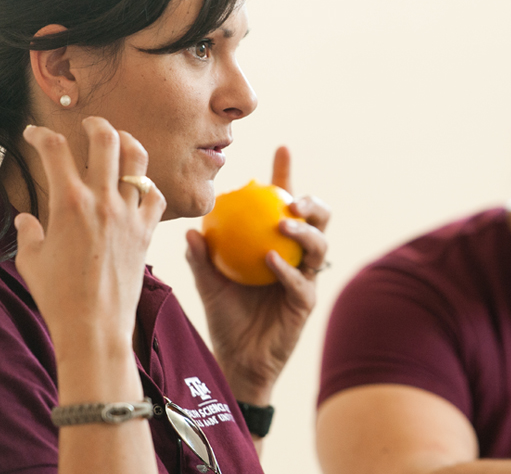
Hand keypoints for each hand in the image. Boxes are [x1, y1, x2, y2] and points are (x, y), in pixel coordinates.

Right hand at [14, 119, 164, 369]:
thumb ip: (28, 232)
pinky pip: (156, 196)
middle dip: (95, 123)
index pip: (54, 149)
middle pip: (105, 139)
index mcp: (68, 203)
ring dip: (129, 143)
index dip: (41, 134)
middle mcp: (102, 201)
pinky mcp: (148, 231)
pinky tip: (140, 188)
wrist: (94, 326)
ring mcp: (129, 214)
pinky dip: (148, 187)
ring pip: (138, 160)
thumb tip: (25, 219)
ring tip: (121, 140)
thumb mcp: (31, 260)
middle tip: (88, 123)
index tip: (34, 133)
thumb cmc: (58, 296)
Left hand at [185, 146, 329, 403]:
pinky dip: (287, 268)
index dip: (287, 174)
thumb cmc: (225, 319)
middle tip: (291, 197)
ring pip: (320, 246)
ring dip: (304, 231)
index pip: (285, 203)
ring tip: (283, 223)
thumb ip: (201, 257)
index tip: (282, 148)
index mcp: (277, 244)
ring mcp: (305, 280)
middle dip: (312, 202)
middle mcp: (297, 258)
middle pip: (318, 220)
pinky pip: (301, 282)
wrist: (237, 361)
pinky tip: (271, 259)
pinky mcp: (305, 305)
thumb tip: (191, 229)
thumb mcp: (208, 283)